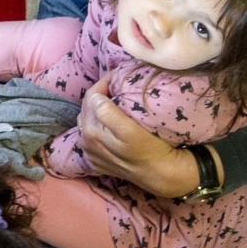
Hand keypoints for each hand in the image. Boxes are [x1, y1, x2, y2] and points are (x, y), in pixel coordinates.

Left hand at [75, 77, 205, 196]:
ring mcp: (90, 152)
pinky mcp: (96, 160)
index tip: (117, 74)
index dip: (103, 82)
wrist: (160, 174)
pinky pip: (91, 135)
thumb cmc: (149, 149)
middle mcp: (85, 142)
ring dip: (96, 108)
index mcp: (90, 132)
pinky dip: (97, 125)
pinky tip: (108, 122)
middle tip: (116, 84)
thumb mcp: (130, 131)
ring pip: (87, 120)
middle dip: (99, 94)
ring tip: (112, 99)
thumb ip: (108, 114)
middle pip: (87, 108)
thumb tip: (95, 97)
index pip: (91, 97)